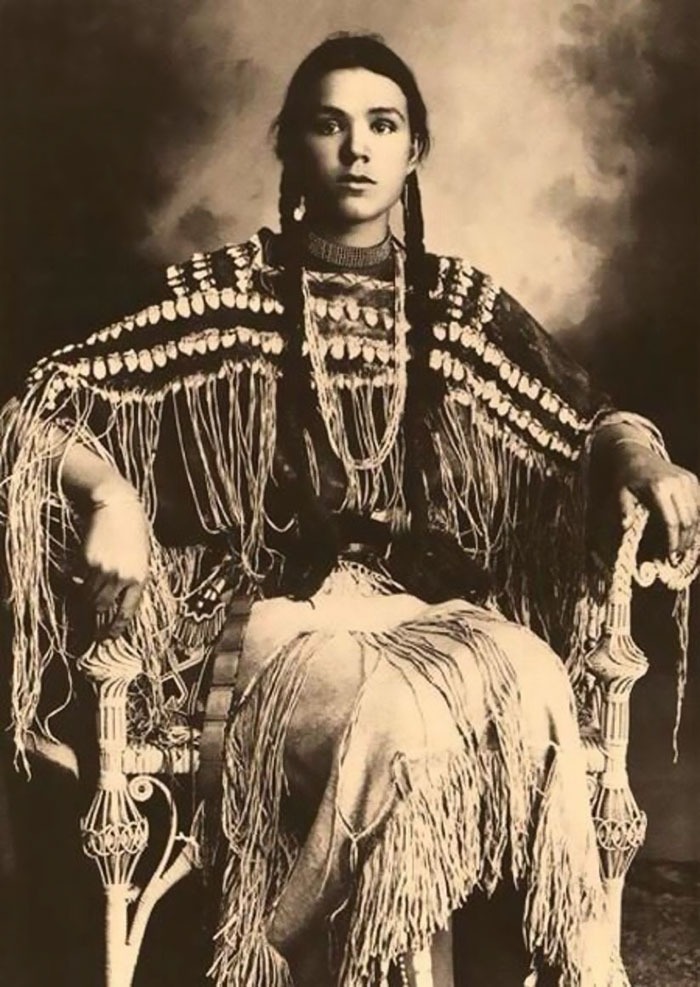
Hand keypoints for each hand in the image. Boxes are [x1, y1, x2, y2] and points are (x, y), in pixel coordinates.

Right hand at [79, 479, 150, 637]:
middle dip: (95, 618)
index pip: (126, 612)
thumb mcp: (142, 557)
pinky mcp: (86, 561)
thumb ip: (133, 580)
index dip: (114, 629)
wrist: (118, 506)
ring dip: (84, 601)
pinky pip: (78, 581)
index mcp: (139, 578)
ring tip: (83, 601)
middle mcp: (121, 577)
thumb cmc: (134, 530)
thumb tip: (119, 604)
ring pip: (88, 597)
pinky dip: (75, 583)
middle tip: (89, 625)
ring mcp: (102, 570)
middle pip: (102, 608)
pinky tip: (75, 579)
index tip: (107, 638)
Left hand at [612, 442, 699, 560]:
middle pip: (687, 520)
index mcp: (658, 489)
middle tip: (675, 557)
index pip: (671, 522)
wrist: (635, 455)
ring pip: (697, 514)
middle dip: (683, 542)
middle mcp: (676, 483)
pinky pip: (699, 505)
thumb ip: (624, 510)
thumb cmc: (626, 478)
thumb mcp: (619, 494)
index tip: (668, 556)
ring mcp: (687, 480)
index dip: (671, 541)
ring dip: (692, 534)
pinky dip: (696, 521)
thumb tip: (626, 527)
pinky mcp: (692, 479)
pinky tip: (688, 533)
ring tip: (682, 549)